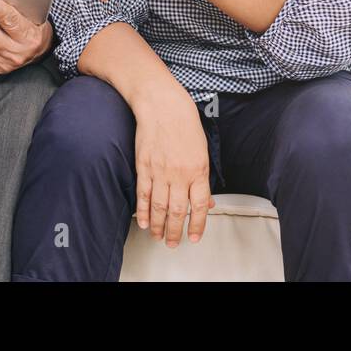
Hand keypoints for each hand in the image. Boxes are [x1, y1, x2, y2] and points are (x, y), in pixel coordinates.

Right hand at [134, 86, 215, 246]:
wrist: (163, 106)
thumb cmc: (185, 125)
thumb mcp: (203, 152)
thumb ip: (203, 179)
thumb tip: (208, 202)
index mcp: (198, 170)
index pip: (200, 205)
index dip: (197, 225)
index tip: (194, 237)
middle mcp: (180, 174)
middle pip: (178, 211)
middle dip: (175, 231)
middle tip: (173, 244)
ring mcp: (160, 171)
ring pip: (159, 206)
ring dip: (158, 226)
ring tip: (158, 237)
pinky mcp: (144, 167)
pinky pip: (143, 194)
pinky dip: (143, 211)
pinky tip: (144, 222)